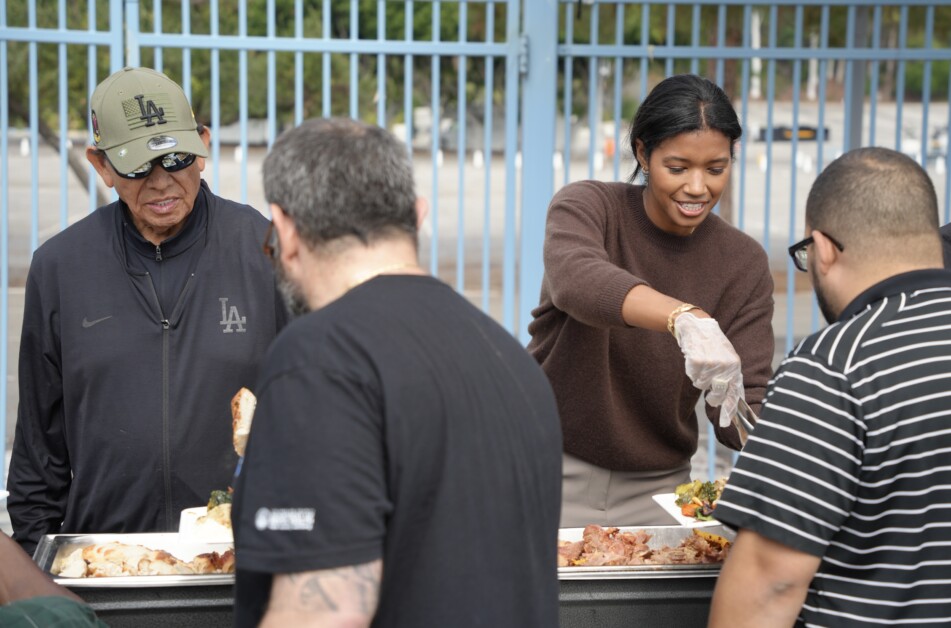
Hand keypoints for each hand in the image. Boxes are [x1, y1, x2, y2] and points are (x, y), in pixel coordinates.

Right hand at [673, 312, 743, 427]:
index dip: (729, 409)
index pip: (734, 392)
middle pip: (717, 394)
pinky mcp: (697, 362)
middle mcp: (725, 366)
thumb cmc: (712, 343)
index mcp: (735, 365)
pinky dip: (692, 371)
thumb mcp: (726, 357)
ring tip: (702, 363)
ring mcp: (711, 364)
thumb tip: (728, 398)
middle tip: (710, 396)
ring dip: (700, 378)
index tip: (726, 423)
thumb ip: (729, 376)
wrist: (697, 324)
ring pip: (702, 385)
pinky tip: (694, 359)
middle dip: (713, 398)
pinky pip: (693, 377)